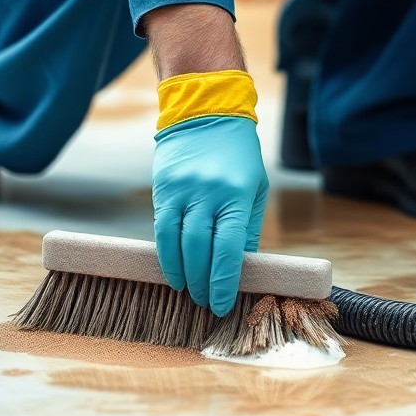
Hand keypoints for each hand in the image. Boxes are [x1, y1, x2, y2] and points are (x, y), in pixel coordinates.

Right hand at [151, 71, 267, 316]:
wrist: (207, 111)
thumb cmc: (238, 154)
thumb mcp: (254, 188)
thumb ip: (247, 228)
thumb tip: (243, 268)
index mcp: (236, 196)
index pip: (229, 249)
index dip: (223, 282)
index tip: (222, 304)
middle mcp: (208, 194)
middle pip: (201, 251)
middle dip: (202, 283)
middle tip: (205, 303)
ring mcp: (183, 191)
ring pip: (177, 244)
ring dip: (182, 273)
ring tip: (189, 291)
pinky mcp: (163, 188)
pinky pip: (161, 229)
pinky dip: (166, 255)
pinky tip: (172, 270)